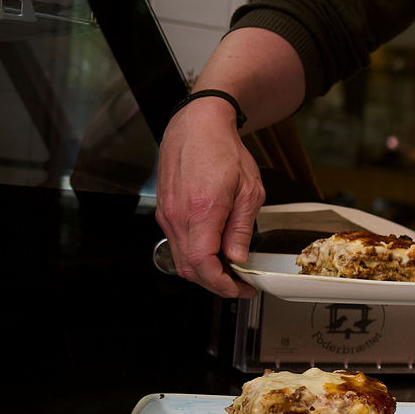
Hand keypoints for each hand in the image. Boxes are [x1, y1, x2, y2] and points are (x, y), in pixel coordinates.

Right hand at [154, 97, 262, 298]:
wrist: (198, 124)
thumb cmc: (224, 150)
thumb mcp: (249, 190)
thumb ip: (241, 228)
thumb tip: (238, 258)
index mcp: (200, 211)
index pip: (203, 265)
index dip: (222, 284)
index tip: (240, 288)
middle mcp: (177, 216)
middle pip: (189, 268)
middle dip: (215, 282)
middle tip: (240, 283)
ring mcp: (167, 214)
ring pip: (181, 258)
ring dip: (204, 270)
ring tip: (231, 268)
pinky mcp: (165, 211)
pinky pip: (177, 242)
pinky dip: (195, 254)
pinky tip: (215, 249)